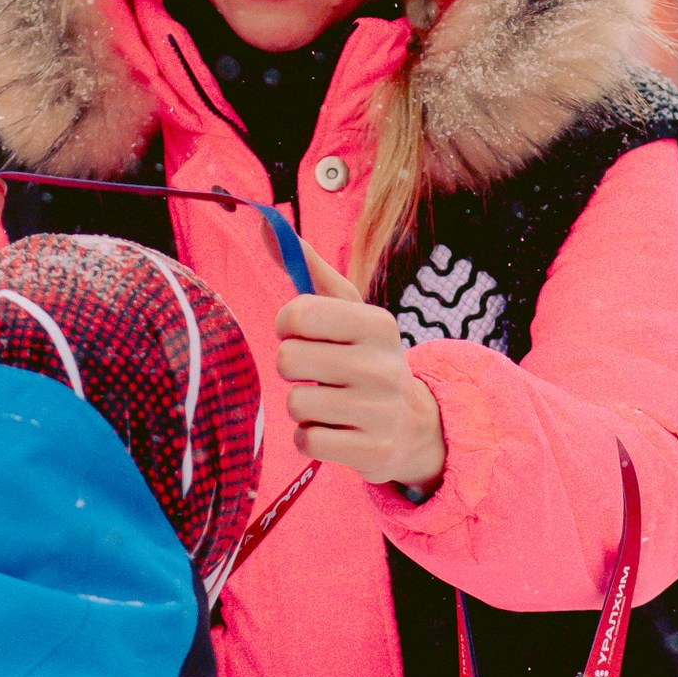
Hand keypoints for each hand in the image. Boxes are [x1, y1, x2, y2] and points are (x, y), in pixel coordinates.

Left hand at [274, 244, 445, 492]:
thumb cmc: (365, 357)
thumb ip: (306, 268)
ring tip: (330, 403)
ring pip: (296, 405)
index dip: (287, 325)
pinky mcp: (373, 452)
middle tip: (318, 373)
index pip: (297, 313)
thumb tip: (264, 224)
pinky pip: (308, 442)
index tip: (303, 333)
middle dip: (294, 368)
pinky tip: (335, 430)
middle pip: (289, 360)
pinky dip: (311, 439)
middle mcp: (383, 365)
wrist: (413, 426)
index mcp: (377, 323)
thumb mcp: (347, 311)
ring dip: (303, 407)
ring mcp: (381, 412)